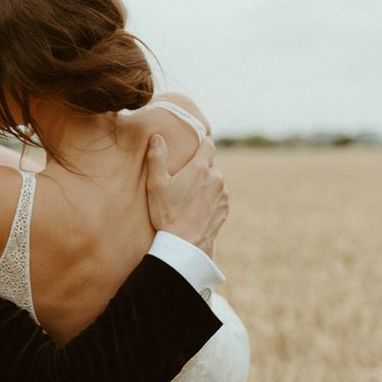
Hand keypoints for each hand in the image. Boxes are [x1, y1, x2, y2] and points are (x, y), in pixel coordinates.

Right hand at [145, 134, 228, 257]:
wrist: (185, 244)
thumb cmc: (167, 213)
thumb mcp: (156, 184)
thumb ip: (156, 157)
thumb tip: (156, 137)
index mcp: (200, 168)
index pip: (209, 145)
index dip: (203, 142)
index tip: (197, 144)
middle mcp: (216, 178)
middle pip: (211, 163)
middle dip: (201, 165)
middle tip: (185, 174)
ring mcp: (223, 194)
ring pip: (216, 179)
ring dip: (207, 181)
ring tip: (190, 192)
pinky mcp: (225, 208)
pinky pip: (219, 195)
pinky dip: (211, 196)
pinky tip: (197, 205)